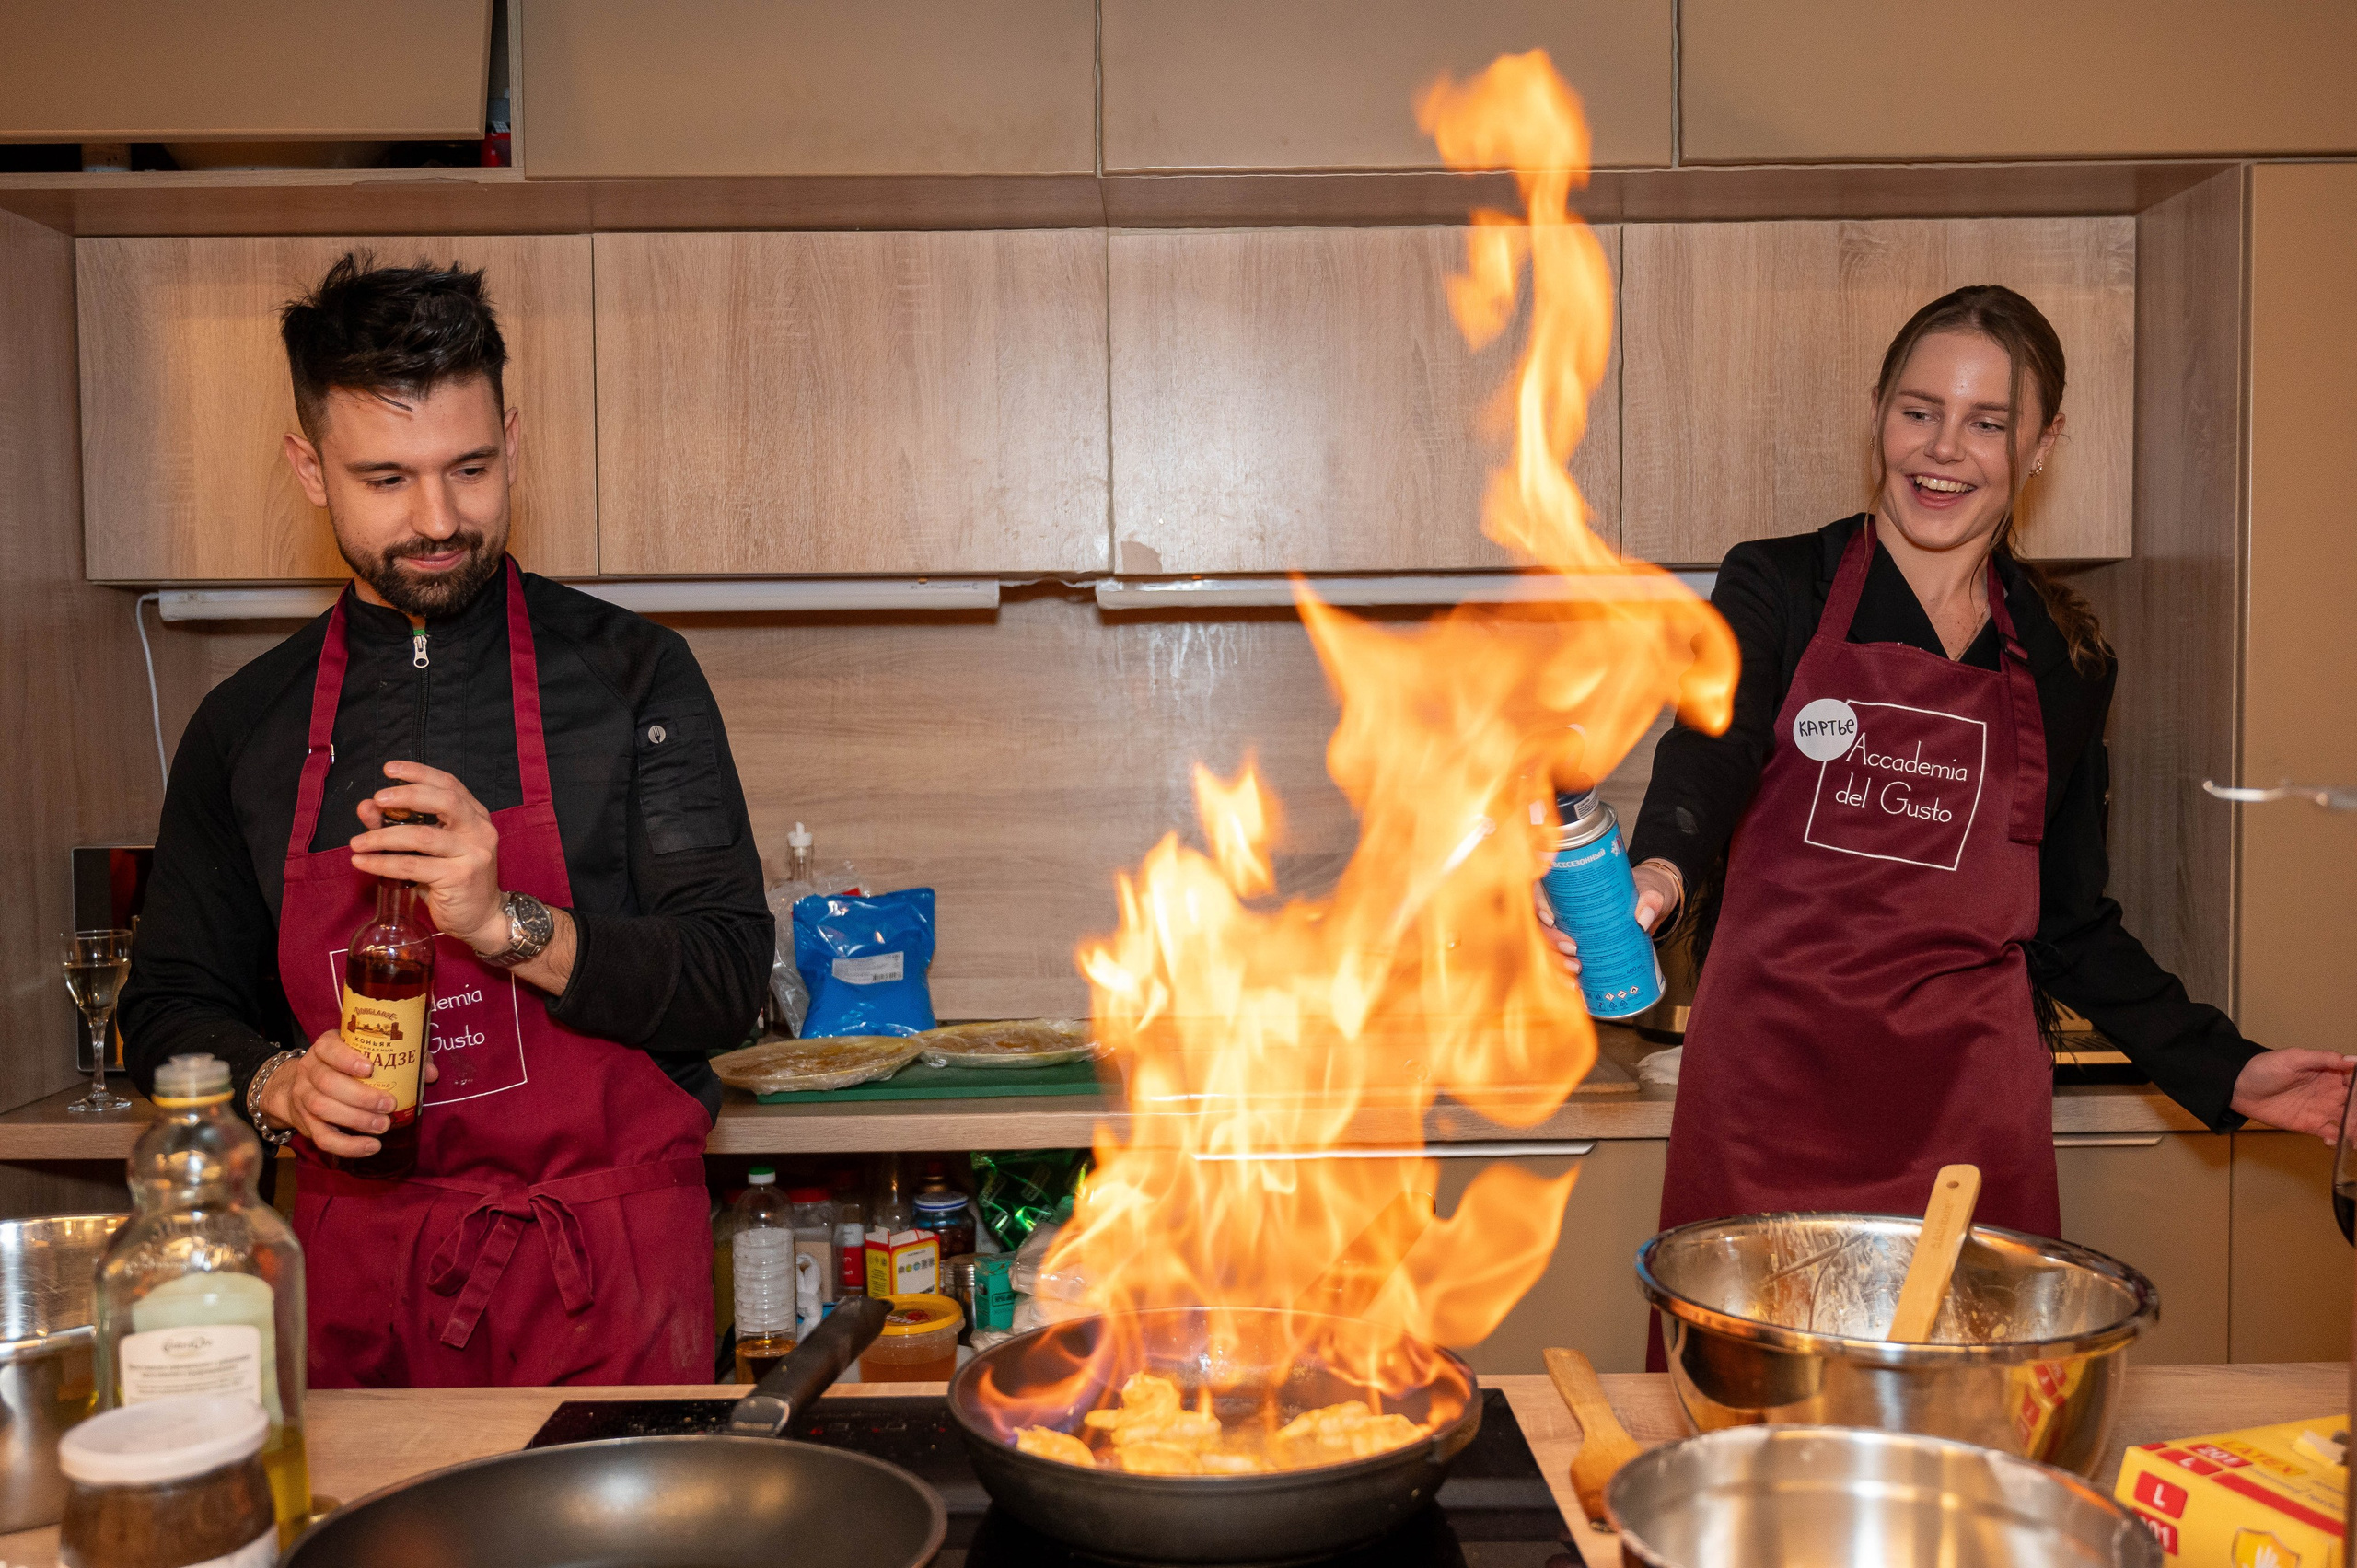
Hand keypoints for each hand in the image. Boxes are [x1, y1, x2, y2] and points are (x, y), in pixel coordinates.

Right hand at [258, 1029, 439, 1158]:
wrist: (298, 1085)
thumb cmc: (345, 1066)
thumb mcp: (365, 1053)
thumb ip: (399, 1057)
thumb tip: (430, 1072)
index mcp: (324, 1047)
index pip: (329, 1049)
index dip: (347, 1059)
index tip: (370, 1069)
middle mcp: (309, 1070)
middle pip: (328, 1083)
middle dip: (360, 1096)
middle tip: (389, 1105)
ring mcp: (303, 1097)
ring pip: (322, 1108)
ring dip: (356, 1120)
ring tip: (383, 1126)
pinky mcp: (305, 1123)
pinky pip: (322, 1137)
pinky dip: (347, 1146)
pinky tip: (370, 1147)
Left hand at [350, 761, 506, 952]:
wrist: (481, 918)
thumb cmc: (453, 881)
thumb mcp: (427, 850)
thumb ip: (399, 825)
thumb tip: (367, 807)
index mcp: (475, 817)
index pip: (449, 785)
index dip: (419, 772)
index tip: (390, 770)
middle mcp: (479, 831)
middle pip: (444, 801)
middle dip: (406, 795)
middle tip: (376, 799)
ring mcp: (473, 854)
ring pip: (422, 836)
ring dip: (383, 837)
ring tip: (357, 842)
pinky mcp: (460, 877)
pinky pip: (413, 866)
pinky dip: (382, 863)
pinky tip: (363, 862)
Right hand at [1535, 859, 1681, 975]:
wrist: (1653, 908)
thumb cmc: (1646, 891)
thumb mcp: (1650, 891)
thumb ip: (1650, 900)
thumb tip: (1642, 919)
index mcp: (1575, 885)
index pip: (1543, 890)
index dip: (1538, 904)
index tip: (1551, 920)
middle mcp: (1566, 907)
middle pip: (1542, 922)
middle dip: (1550, 939)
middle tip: (1572, 950)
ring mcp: (1570, 928)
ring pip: (1548, 944)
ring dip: (1555, 960)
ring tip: (1575, 969)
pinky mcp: (1580, 947)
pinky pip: (1565, 960)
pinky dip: (1566, 975)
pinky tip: (1575, 985)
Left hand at [2228, 1048, 2355, 1142]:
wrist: (2239, 1087)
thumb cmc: (2264, 1068)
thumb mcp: (2294, 1058)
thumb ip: (2323, 1059)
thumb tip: (2353, 1059)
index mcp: (2330, 1073)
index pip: (2356, 1080)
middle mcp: (2331, 1092)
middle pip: (2356, 1103)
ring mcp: (2322, 1109)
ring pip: (2349, 1120)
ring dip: (2355, 1128)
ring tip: (2354, 1135)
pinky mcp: (2310, 1125)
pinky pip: (2331, 1134)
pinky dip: (2338, 1140)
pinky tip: (2338, 1142)